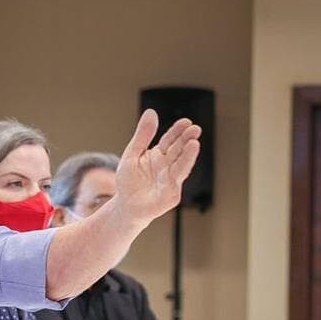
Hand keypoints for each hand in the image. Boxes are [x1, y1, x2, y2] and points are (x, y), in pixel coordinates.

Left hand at [114, 110, 201, 226]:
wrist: (125, 206)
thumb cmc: (129, 182)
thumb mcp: (132, 153)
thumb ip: (142, 135)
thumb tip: (151, 112)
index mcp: (160, 155)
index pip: (171, 139)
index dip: (178, 131)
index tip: (186, 122)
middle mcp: (169, 166)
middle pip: (179, 150)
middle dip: (187, 140)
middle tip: (195, 129)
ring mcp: (172, 180)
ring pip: (181, 165)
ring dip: (188, 156)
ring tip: (194, 143)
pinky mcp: (171, 194)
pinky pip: (175, 183)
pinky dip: (179, 174)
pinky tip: (183, 166)